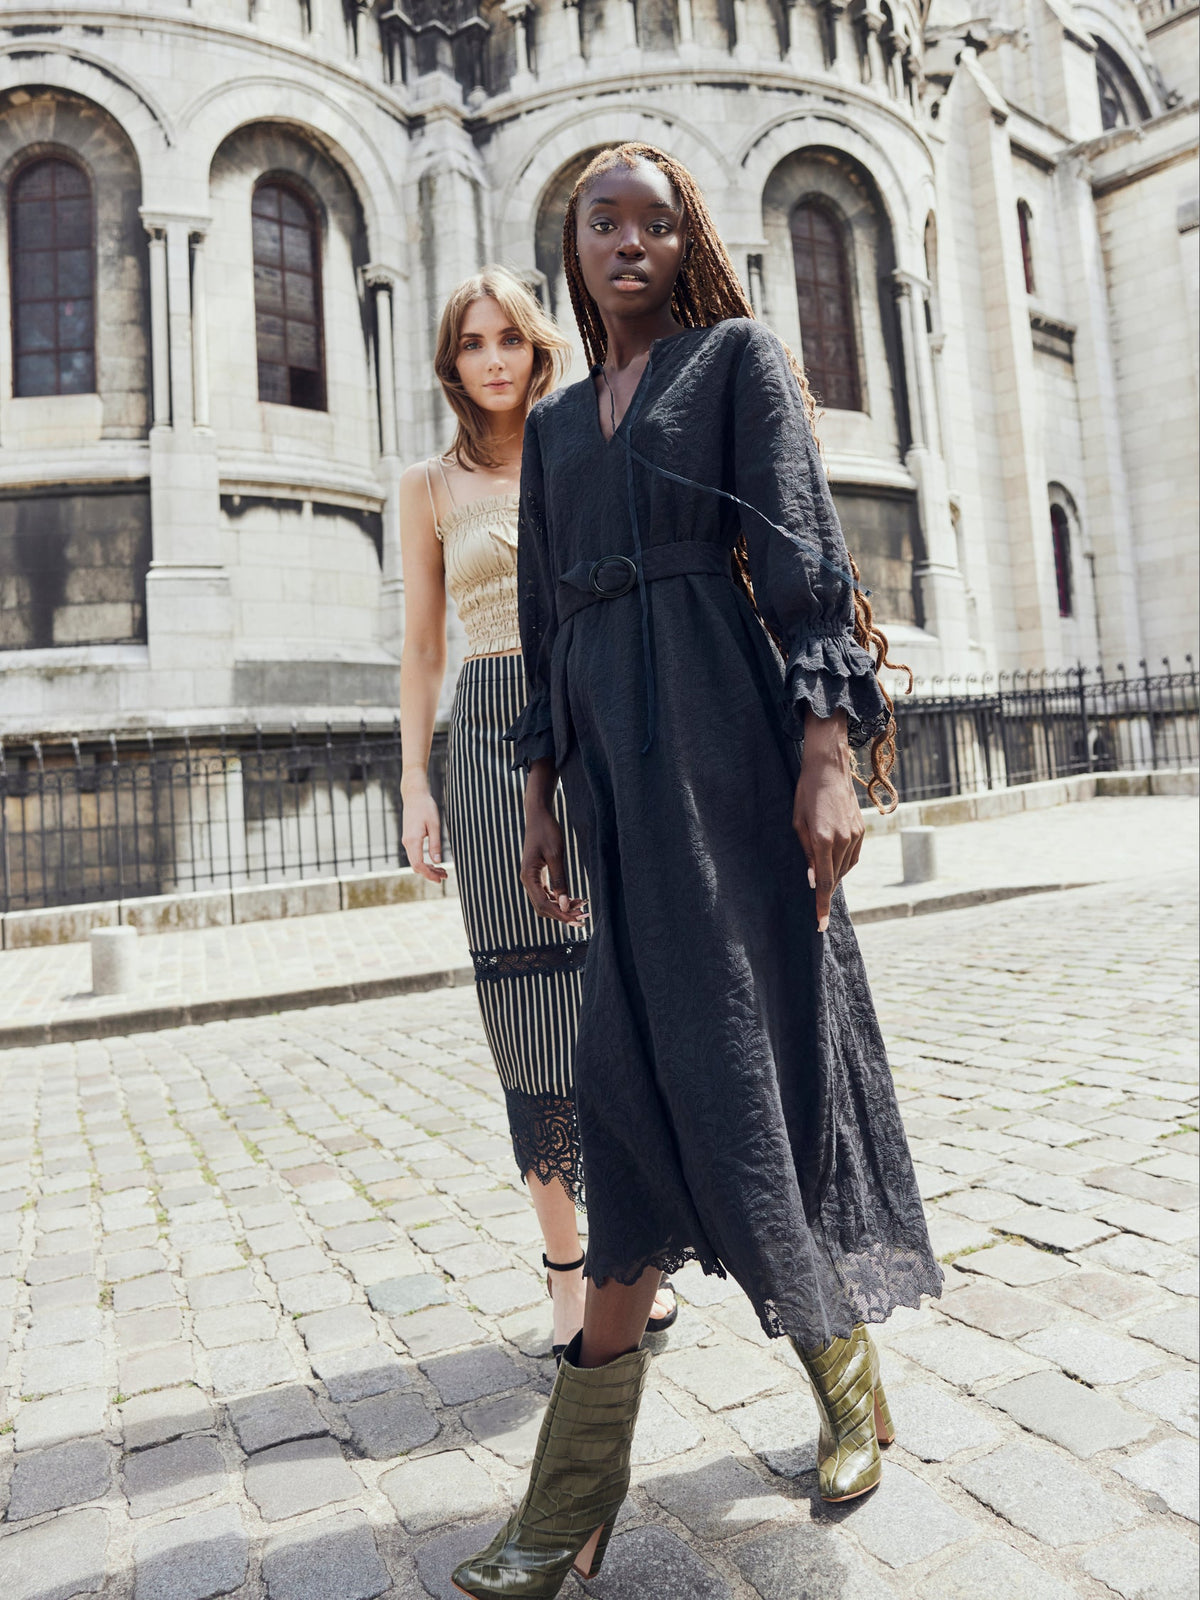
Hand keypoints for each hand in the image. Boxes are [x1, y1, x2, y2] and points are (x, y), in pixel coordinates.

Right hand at [401, 789, 447, 883]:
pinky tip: (435, 862)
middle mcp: (407, 843)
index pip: (418, 865)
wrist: (414, 795)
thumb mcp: (435, 826)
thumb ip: (435, 845)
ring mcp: (407, 841)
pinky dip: (424, 861)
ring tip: (442, 871)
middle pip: (416, 866)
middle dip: (430, 873)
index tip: (440, 878)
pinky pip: (415, 855)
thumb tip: (437, 862)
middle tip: (445, 876)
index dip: (429, 874)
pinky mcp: (409, 838)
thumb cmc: (426, 807)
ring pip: (415, 861)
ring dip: (428, 868)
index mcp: (413, 840)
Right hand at [520, 796, 587, 926]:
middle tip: (583, 917)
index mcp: (528, 877)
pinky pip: (548, 893)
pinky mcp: (538, 875)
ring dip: (562, 907)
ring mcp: (532, 878)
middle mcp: (527, 880)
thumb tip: (563, 904)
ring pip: (546, 902)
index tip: (577, 919)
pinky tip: (574, 898)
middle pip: (543, 908)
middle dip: (562, 914)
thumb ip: (559, 880)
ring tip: (582, 908)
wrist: (539, 815)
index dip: (560, 914)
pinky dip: (560, 898)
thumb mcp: (556, 855)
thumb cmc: (547, 831)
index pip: (543, 905)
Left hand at [793, 709, 863, 933]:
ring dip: (834, 877)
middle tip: (817, 905)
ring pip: (845, 868)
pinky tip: (833, 864)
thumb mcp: (798, 824)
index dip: (821, 906)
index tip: (820, 926)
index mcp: (822, 840)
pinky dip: (843, 864)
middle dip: (825, 891)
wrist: (829, 768)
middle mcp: (842, 840)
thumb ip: (806, 854)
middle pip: (834, 877)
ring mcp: (855, 835)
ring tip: (821, 880)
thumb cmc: (806, 794)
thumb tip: (813, 880)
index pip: (823, 882)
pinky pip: (853, 856)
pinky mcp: (861, 830)